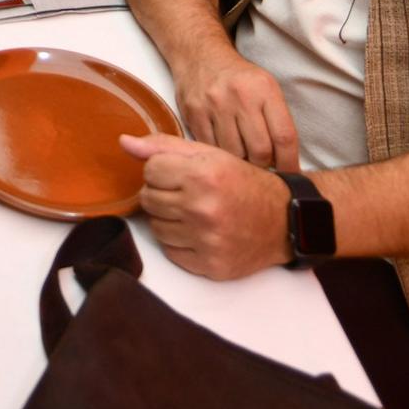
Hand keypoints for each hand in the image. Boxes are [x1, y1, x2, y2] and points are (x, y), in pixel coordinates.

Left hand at [119, 134, 290, 279]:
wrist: (283, 220)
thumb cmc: (243, 182)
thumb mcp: (210, 154)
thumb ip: (164, 146)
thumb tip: (124, 143)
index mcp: (203, 175)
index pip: (149, 170)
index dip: (162, 170)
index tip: (179, 173)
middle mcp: (203, 208)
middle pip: (148, 199)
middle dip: (162, 193)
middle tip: (185, 193)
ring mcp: (206, 240)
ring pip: (155, 227)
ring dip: (168, 218)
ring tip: (192, 212)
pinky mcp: (209, 265)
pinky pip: (170, 251)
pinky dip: (179, 241)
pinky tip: (198, 232)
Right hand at [176, 50, 300, 171]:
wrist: (200, 56)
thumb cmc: (239, 78)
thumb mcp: (266, 88)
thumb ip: (276, 121)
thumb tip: (283, 163)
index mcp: (264, 89)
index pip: (284, 136)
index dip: (290, 163)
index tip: (290, 175)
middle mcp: (240, 96)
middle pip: (260, 151)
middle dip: (264, 166)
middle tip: (262, 166)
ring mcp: (214, 105)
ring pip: (234, 154)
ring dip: (241, 162)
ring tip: (243, 157)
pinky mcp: (193, 114)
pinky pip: (211, 149)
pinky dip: (220, 156)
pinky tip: (223, 151)